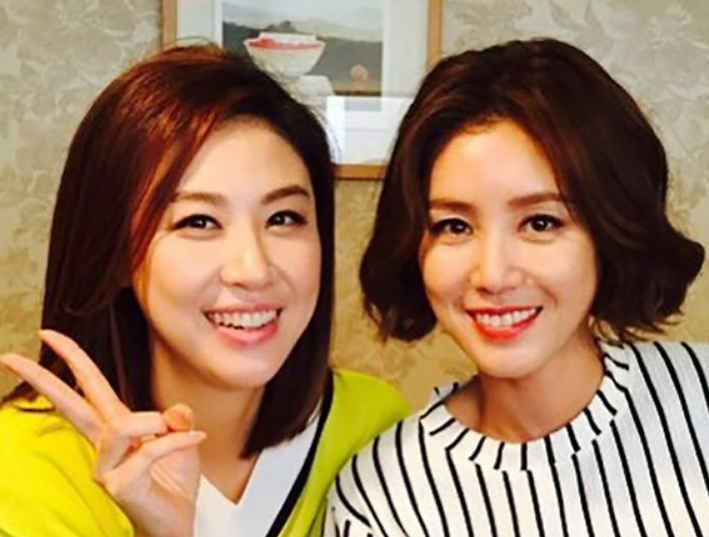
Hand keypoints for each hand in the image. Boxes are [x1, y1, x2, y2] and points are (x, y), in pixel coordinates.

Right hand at [1, 330, 205, 536]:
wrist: (178, 522)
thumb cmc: (174, 481)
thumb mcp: (183, 438)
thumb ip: (178, 418)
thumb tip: (172, 410)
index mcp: (117, 426)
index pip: (88, 387)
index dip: (71, 359)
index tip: (47, 334)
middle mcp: (105, 445)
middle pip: (70, 405)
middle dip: (42, 379)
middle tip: (9, 357)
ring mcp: (107, 467)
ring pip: (118, 426)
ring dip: (150, 421)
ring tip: (170, 426)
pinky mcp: (119, 486)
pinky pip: (149, 449)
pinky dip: (177, 440)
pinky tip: (197, 439)